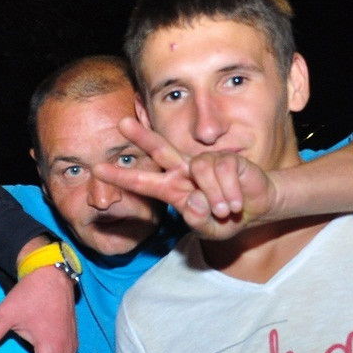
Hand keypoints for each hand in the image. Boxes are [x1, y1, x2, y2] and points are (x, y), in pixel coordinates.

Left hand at [94, 116, 280, 239]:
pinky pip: (221, 171)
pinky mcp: (225, 159)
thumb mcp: (209, 229)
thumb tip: (193, 201)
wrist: (255, 207)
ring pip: (199, 171)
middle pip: (160, 149)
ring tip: (226, 211)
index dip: (121, 176)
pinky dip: (229, 192)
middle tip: (121, 123)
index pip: (143, 182)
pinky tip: (236, 202)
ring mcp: (203, 163)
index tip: (97, 170)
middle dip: (141, 136)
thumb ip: (198, 221)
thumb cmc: (226, 219)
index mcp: (173, 189)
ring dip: (215, 196)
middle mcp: (184, 172)